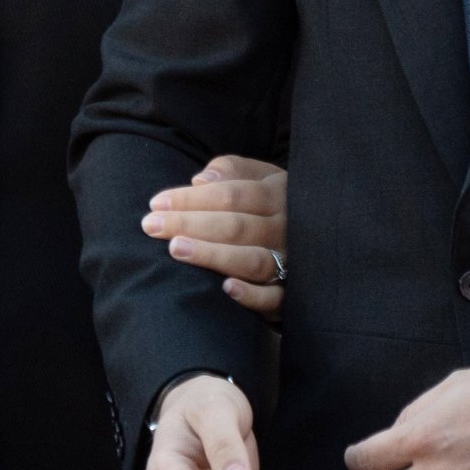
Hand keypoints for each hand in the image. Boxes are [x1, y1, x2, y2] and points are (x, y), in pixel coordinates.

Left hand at [142, 156, 287, 316]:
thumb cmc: (271, 202)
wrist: (319, 235)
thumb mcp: (259, 175)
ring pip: (251, 261)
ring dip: (213, 255)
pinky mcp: (291, 293)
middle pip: (236, 226)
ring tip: (176, 249)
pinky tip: (224, 288)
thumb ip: (230, 171)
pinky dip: (251, 295)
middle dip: (189, 224)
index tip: (156, 203)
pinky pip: (274, 297)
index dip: (191, 199)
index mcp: (277, 194)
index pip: (231, 195)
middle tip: (151, 226)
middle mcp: (286, 227)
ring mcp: (291, 260)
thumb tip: (200, 181)